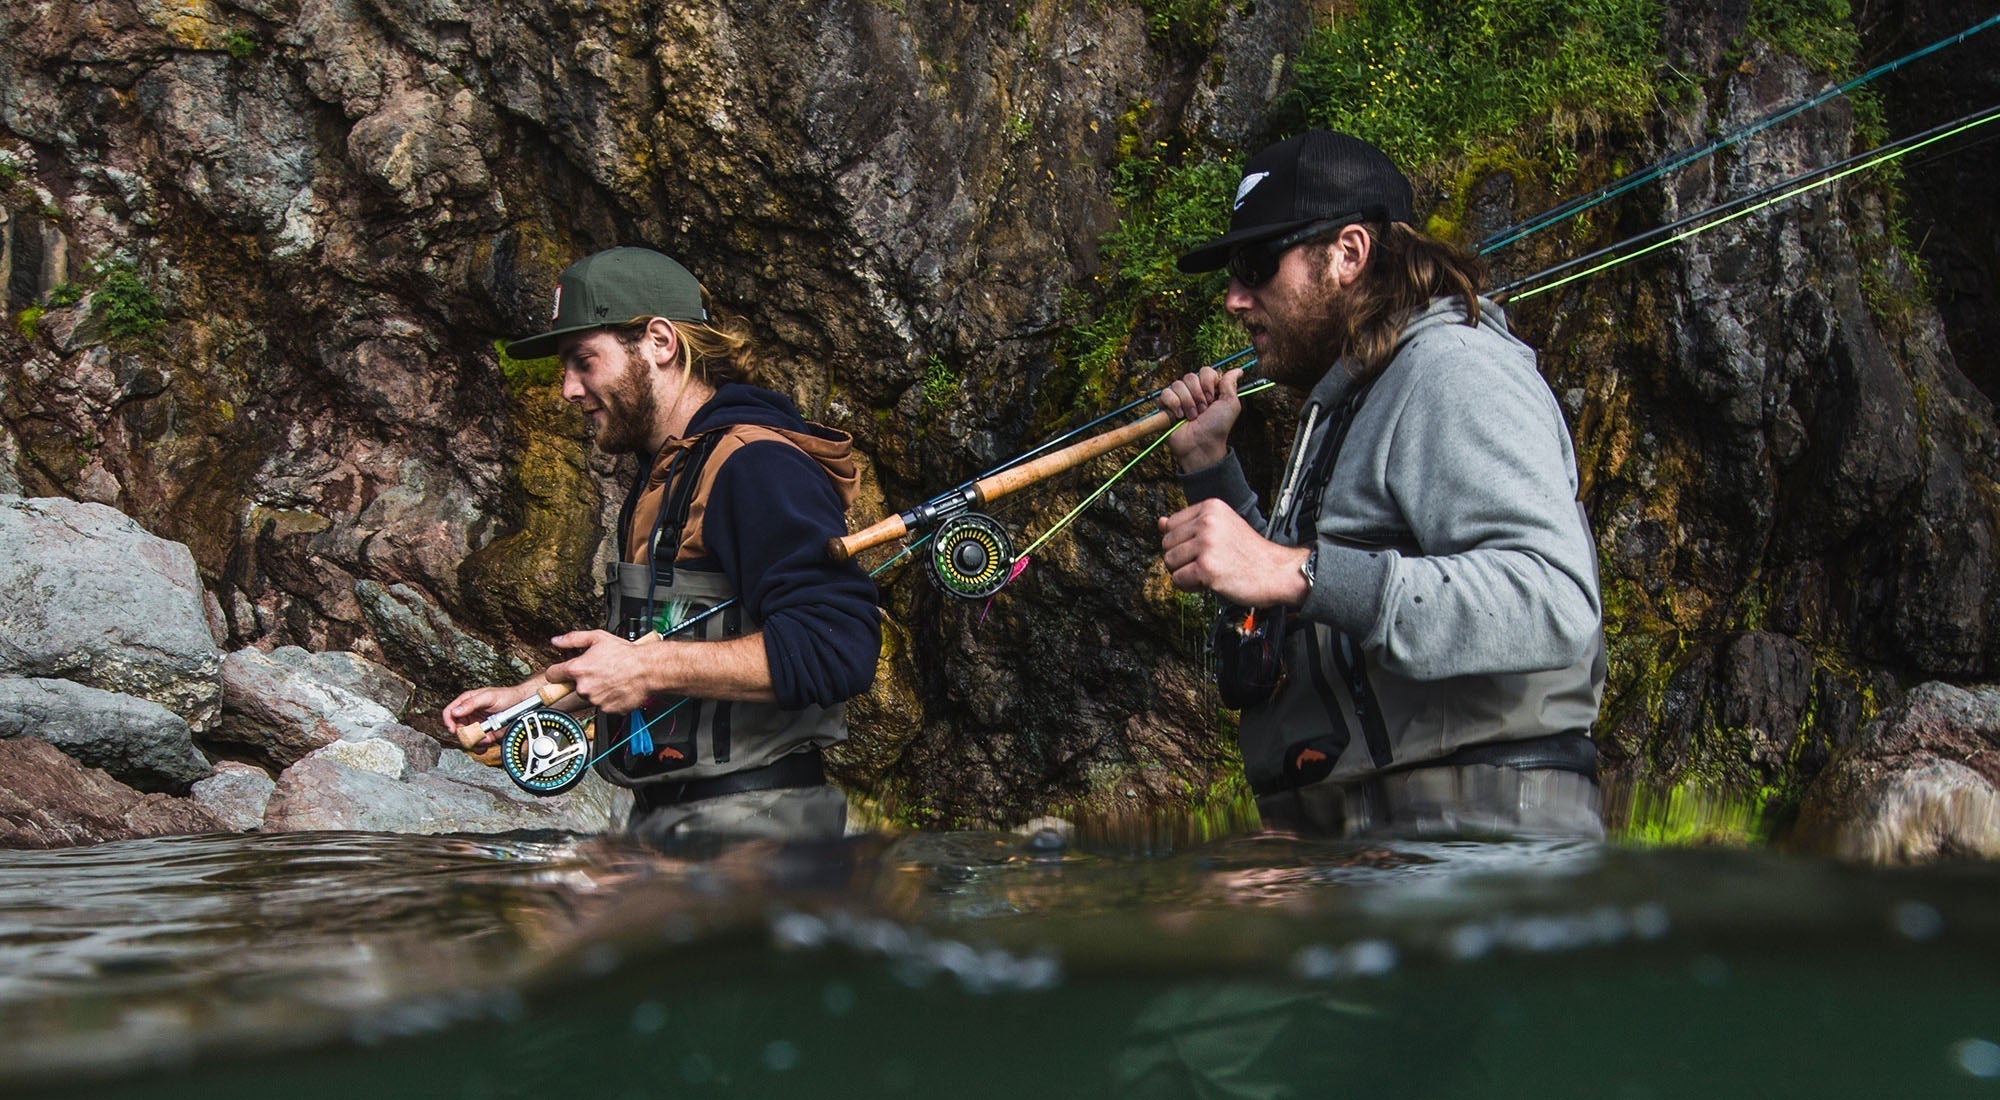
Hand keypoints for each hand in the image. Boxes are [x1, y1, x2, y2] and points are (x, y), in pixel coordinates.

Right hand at [441, 684, 524, 764]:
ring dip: (474, 742)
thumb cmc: (506, 696)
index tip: (453, 729)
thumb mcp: (488, 697)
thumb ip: (471, 703)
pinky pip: (477, 745)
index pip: (450, 713)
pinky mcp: (485, 735)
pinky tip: (487, 743)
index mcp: (467, 703)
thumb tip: (455, 711)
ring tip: (486, 738)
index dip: (449, 722)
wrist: (523, 705)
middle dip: (465, 735)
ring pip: (466, 739)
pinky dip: (480, 747)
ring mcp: (477, 726)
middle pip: (457, 730)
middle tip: (476, 735)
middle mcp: (470, 715)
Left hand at [545, 630, 656, 714]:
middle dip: (584, 680)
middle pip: (574, 686)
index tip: (559, 674)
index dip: (556, 672)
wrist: (648, 670)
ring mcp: (595, 700)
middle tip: (599, 671)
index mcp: (578, 669)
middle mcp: (584, 687)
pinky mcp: (607, 709)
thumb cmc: (626, 654)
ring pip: (590, 696)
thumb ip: (573, 639)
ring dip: (597, 689)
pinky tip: (617, 687)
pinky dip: (608, 698)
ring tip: (611, 678)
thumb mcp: (598, 637)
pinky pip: (603, 704)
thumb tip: (557, 641)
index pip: (553, 675)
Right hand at [1156, 366, 1241, 471]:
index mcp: (1208, 389)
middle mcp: (1193, 392)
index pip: (1205, 371)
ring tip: (1192, 417)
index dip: (1208, 383)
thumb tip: (1239, 370)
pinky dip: (1173, 404)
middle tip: (1202, 411)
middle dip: (1197, 395)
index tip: (1212, 399)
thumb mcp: (1230, 404)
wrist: (1201, 444)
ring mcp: (1179, 398)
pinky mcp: (1166, 406)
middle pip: (1190, 376)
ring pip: (1177, 384)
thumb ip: (1230, 384)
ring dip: (1187, 402)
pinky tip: (1179, 416)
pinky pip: (1165, 393)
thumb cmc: (1217, 427)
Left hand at [1159, 498, 1311, 607]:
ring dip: (1184, 573)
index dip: (1181, 543)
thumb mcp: (1222, 528)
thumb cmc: (1250, 553)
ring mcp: (1206, 544)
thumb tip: (1160, 522)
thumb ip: (1190, 525)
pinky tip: (1208, 583)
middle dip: (1180, 559)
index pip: (1170, 524)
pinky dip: (1189, 586)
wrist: (1277, 572)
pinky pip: (1178, 579)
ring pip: (1169, 562)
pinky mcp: (1206, 568)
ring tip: (1207, 573)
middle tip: (1205, 564)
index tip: (1201, 550)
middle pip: (1166, 544)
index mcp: (1211, 507)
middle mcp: (1207, 522)